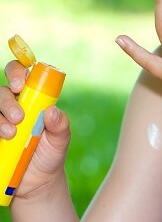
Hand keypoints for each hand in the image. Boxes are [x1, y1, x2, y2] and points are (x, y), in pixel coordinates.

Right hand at [0, 60, 70, 198]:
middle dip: (7, 102)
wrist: (37, 182)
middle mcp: (13, 105)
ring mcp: (0, 120)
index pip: (21, 74)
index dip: (17, 73)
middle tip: (19, 118)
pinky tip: (1, 140)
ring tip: (10, 134)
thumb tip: (52, 111)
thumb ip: (60, 125)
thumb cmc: (50, 153)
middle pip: (1, 91)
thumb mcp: (61, 139)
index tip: (19, 86)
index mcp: (32, 97)